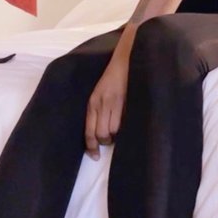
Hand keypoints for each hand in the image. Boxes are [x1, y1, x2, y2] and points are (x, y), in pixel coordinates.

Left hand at [84, 39, 130, 158]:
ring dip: (118, 135)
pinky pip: (126, 123)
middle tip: (111, 138)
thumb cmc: (113, 79)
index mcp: (92, 103)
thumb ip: (99, 112)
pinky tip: (128, 123)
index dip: (91, 147)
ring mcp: (116, 104)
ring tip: (120, 128)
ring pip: (115, 131)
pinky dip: (127, 127)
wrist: (127, 61)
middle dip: (106, 141)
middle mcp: (101, 104)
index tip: (94, 156)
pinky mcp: (128, 102)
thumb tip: (102, 134)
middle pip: (102, 135)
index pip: (89, 131)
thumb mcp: (100, 94)